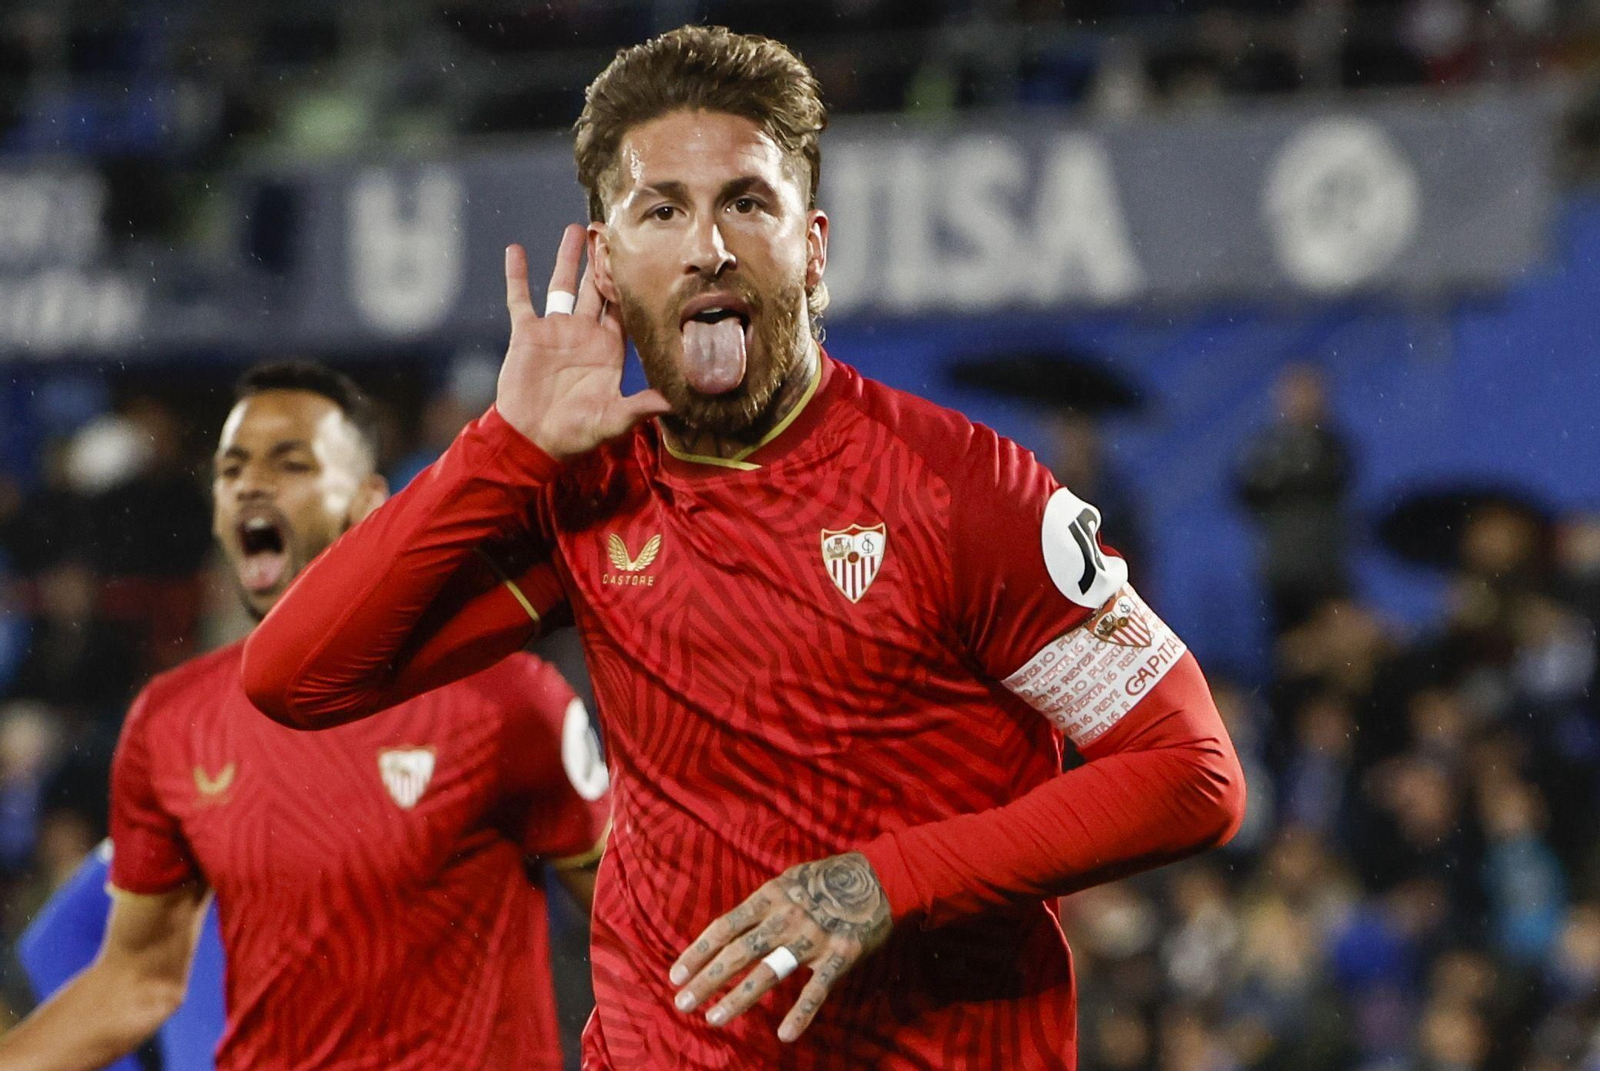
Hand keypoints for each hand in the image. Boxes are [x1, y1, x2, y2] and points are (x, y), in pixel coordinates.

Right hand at [497, 224, 670, 459]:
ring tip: (578, 229)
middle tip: (613, 232)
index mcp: (609, 349)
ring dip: (569, 258)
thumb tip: (676, 402)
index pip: (625, 310)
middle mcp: (584, 334)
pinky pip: (520, 298)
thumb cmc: (576, 433)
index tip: (646, 258)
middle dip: (604, 262)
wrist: (533, 438)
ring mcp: (555, 331)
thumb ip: (642, 405)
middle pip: (597, 289)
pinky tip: (516, 250)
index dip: (632, 286)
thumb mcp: (614, 419)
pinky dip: (517, 275)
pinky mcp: (527, 333)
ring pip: (564, 286)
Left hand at [669, 851, 891, 1043]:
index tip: (676, 975)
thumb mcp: (789, 879)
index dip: (698, 951)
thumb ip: (763, 904)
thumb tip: (732, 928)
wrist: (880, 876)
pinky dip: (802, 1012)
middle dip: (707, 979)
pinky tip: (786, 1035)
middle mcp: (786, 916)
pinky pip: (817, 988)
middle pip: (738, 952)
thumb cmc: (828, 878)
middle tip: (683, 1003)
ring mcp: (813, 937)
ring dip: (739, 998)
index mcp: (770, 896)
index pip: (725, 927)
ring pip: (769, 972)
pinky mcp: (840, 955)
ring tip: (714, 1018)